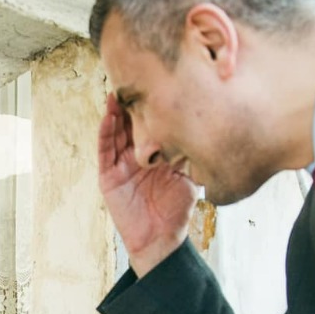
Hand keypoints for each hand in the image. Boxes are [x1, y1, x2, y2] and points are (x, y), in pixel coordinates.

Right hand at [98, 94, 196, 277]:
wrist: (163, 238)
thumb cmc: (177, 209)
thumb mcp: (190, 175)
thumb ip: (193, 153)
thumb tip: (209, 127)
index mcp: (155, 152)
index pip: (151, 122)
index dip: (152, 103)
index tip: (157, 80)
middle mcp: (135, 154)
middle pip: (130, 122)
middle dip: (131, 101)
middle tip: (133, 75)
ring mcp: (120, 164)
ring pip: (115, 132)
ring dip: (115, 111)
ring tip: (117, 90)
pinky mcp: (109, 177)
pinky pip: (105, 151)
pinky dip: (105, 132)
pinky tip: (108, 115)